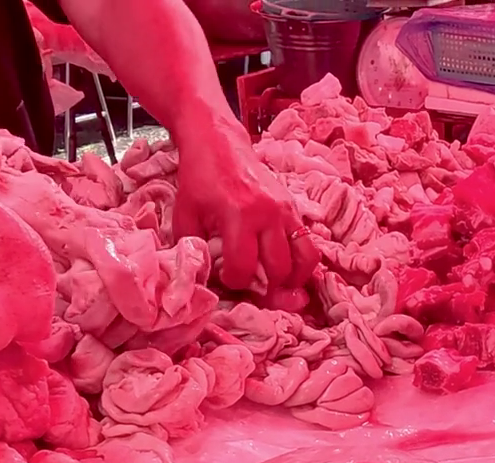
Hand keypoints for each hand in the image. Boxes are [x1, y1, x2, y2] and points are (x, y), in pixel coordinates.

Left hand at [174, 123, 319, 293]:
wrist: (219, 143)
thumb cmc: (199, 180)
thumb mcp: (185, 215)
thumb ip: (194, 249)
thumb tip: (206, 279)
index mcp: (238, 214)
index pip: (243, 267)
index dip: (234, 282)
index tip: (225, 279)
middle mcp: (268, 213)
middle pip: (278, 269)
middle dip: (265, 286)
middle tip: (251, 286)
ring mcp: (286, 211)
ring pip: (303, 260)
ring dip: (290, 279)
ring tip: (276, 286)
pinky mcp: (294, 209)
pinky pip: (310, 245)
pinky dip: (302, 264)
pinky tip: (287, 271)